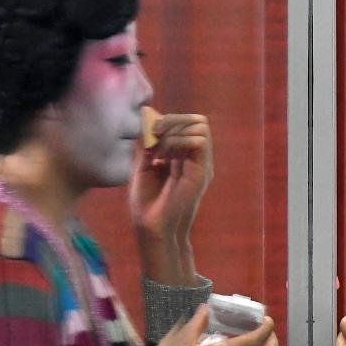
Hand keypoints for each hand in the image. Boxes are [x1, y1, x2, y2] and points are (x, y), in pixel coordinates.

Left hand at [130, 113, 213, 240]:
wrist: (151, 228)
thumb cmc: (146, 203)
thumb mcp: (143, 166)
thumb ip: (149, 143)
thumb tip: (148, 117)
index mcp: (183, 156)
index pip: (188, 122)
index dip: (170, 119)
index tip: (150, 130)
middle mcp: (195, 157)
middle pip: (197, 120)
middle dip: (174, 120)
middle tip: (155, 132)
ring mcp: (201, 164)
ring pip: (200, 126)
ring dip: (176, 131)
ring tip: (159, 149)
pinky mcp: (202, 171)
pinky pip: (199, 141)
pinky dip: (180, 141)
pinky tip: (165, 156)